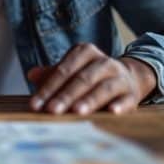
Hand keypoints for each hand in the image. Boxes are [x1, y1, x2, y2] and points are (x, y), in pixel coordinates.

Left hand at [27, 43, 156, 114]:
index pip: (63, 71)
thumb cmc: (89, 75)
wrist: (126, 78)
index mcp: (84, 52)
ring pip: (103, 88)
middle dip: (65, 96)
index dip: (48, 88)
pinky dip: (120, 105)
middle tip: (51, 110)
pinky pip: (126, 99)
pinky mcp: (132, 93)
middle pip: (81, 79)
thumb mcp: (70, 70)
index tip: (35, 104)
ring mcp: (119, 76)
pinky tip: (112, 112)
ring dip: (89, 100)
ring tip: (76, 112)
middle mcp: (103, 61)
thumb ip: (51, 74)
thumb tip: (32, 75)